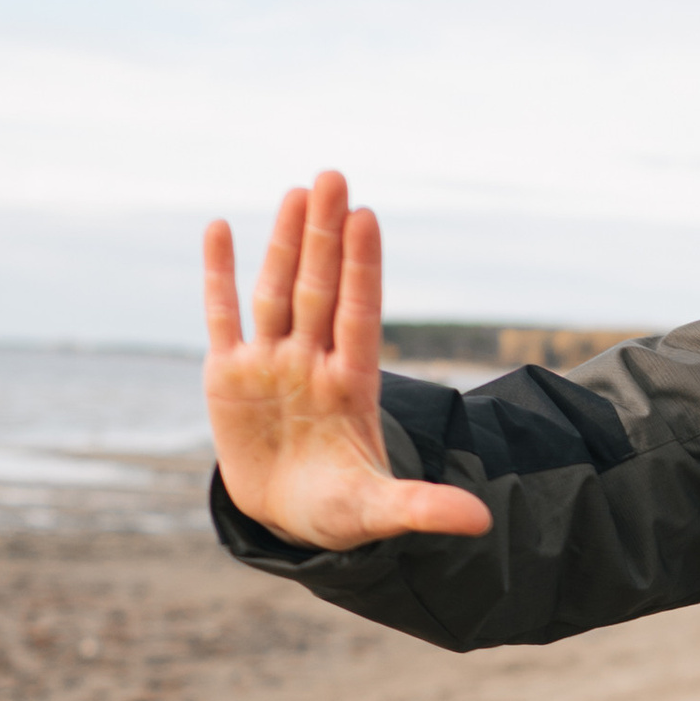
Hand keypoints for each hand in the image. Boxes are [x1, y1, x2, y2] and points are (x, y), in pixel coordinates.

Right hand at [202, 170, 492, 550]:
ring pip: (275, 291)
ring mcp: (270, 363)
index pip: (359, 314)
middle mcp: (312, 362)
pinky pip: (222, 315)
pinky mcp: (227, 375)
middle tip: (333, 176)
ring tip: (296, 191)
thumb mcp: (378, 512)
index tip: (366, 217)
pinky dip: (219, 274)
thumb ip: (424, 509)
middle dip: (324, 235)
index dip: (361, 268)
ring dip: (282, 243)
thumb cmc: (338, 509)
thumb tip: (481, 523)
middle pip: (319, 288)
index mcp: (351, 385)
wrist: (288, 518)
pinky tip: (221, 228)